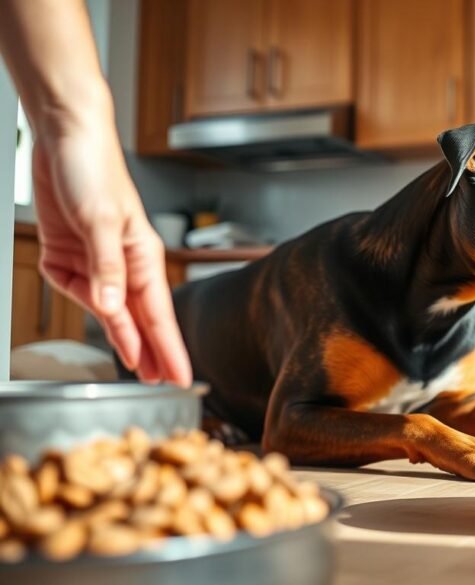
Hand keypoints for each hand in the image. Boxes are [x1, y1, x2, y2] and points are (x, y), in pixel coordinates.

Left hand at [31, 127, 191, 386]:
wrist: (64, 135)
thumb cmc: (94, 168)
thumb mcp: (101, 220)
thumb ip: (106, 268)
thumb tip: (113, 309)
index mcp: (142, 256)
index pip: (159, 315)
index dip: (170, 349)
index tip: (181, 377)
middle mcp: (123, 261)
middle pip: (140, 318)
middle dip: (154, 351)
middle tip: (164, 382)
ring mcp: (97, 258)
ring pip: (110, 308)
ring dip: (120, 334)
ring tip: (136, 365)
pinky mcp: (71, 251)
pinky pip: (74, 285)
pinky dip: (75, 293)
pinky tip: (83, 298)